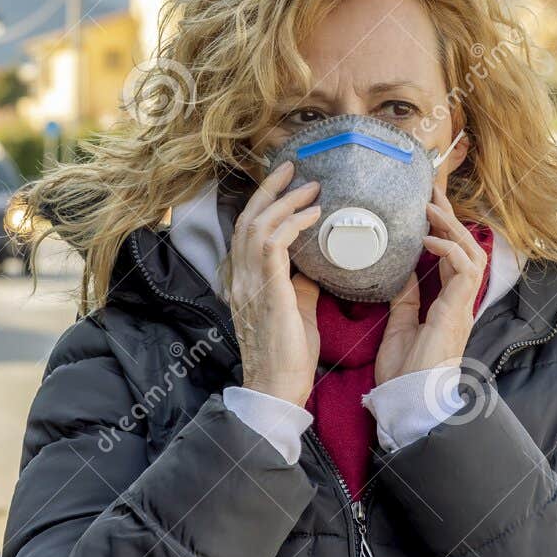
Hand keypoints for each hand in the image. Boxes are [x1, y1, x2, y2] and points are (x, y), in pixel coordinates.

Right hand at [230, 161, 322, 406]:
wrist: (279, 389)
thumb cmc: (289, 355)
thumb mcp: (296, 308)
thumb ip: (300, 282)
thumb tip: (314, 260)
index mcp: (245, 281)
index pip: (247, 230)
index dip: (263, 202)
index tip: (285, 182)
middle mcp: (241, 278)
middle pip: (247, 219)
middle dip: (270, 189)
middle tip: (292, 167)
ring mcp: (250, 284)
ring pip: (257, 225)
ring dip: (285, 201)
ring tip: (311, 187)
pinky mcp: (267, 292)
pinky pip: (273, 245)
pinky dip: (293, 224)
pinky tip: (314, 215)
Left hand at [376, 184, 487, 384]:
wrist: (410, 398)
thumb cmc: (406, 371)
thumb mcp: (400, 326)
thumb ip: (405, 299)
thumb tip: (402, 273)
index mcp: (448, 304)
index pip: (451, 257)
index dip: (442, 231)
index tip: (426, 209)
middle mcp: (460, 301)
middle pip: (465, 247)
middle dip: (450, 218)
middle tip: (431, 192)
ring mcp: (462, 305)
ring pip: (471, 253)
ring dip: (452, 227)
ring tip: (430, 207)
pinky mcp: (458, 310)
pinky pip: (465, 270)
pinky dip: (448, 250)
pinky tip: (428, 239)